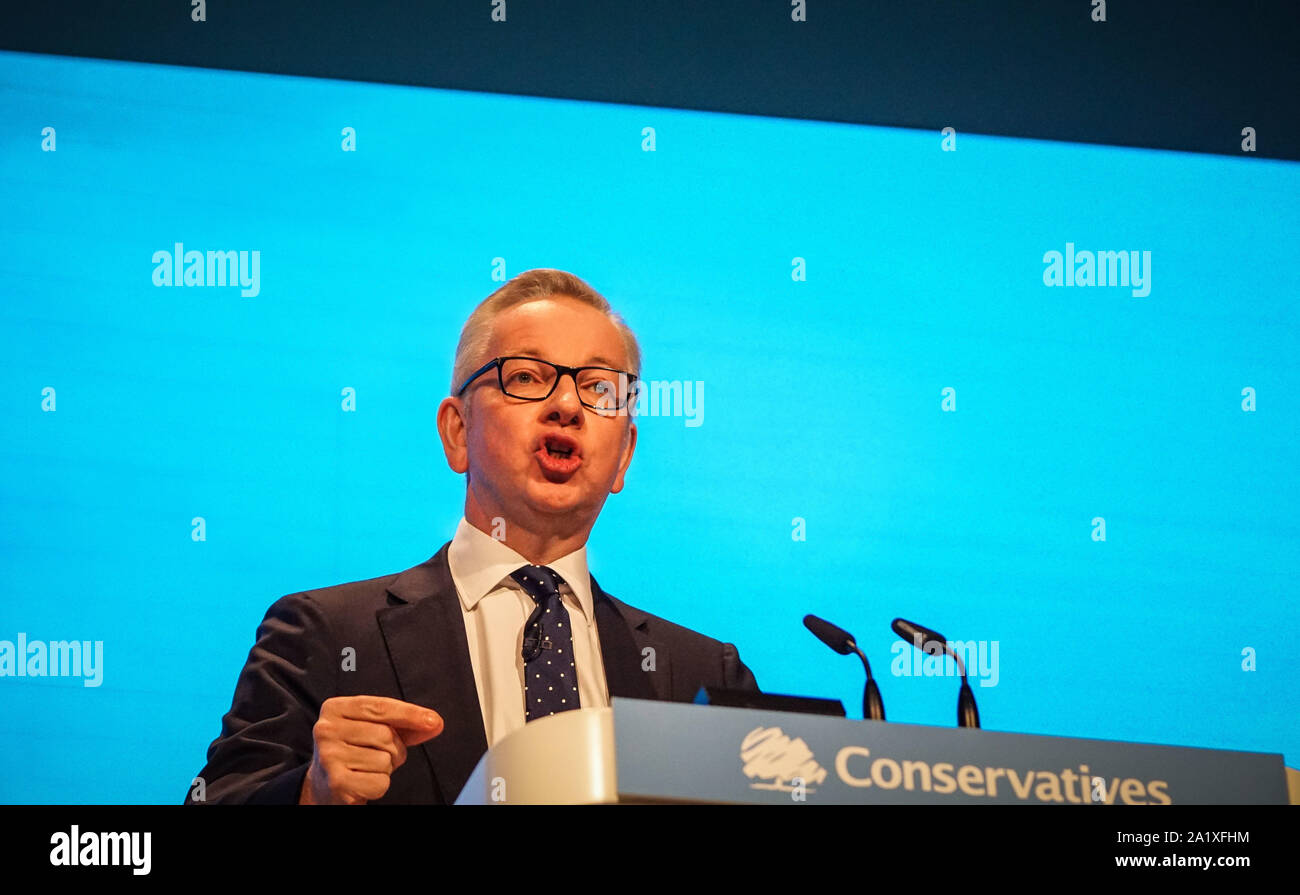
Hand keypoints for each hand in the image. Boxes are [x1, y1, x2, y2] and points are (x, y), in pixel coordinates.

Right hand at [299, 696, 443, 804]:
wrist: (326, 786)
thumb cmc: (355, 751)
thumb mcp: (375, 729)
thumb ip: (404, 724)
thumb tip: (434, 723)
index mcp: (334, 708)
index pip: (380, 707)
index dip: (410, 714)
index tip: (433, 721)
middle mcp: (326, 729)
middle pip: (386, 735)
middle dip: (394, 749)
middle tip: (377, 755)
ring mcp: (329, 756)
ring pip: (384, 760)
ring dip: (385, 769)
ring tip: (366, 768)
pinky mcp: (336, 782)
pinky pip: (380, 783)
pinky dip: (379, 786)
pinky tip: (362, 782)